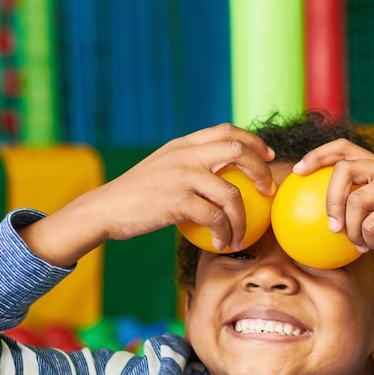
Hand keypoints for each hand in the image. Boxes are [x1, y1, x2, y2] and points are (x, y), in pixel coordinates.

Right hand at [29, 125, 276, 265]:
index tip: (267, 157)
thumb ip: (188, 165)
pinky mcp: (178, 201)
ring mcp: (182, 177)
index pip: (226, 131)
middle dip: (260, 171)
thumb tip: (220, 178)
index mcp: (182, 144)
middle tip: (267, 191)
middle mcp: (185, 155)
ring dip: (242, 219)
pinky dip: (224, 233)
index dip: (253, 142)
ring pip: (231, 193)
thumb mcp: (162, 168)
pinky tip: (222, 243)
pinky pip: (215, 218)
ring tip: (241, 235)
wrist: (106, 208)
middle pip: (238, 151)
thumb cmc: (135, 196)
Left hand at [293, 140, 373, 283]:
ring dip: (353, 230)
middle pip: (344, 170)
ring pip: (356, 202)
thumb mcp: (373, 217)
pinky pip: (371, 223)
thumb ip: (354, 205)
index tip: (299, 171)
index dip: (318, 155)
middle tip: (332, 226)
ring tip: (362, 242)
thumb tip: (312, 210)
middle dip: (331, 201)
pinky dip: (370, 240)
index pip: (344, 148)